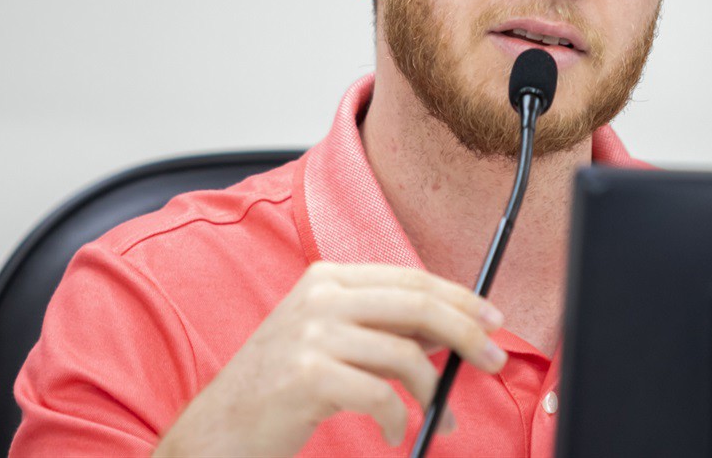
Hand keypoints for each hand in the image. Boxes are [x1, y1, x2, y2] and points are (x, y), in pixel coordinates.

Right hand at [152, 262, 506, 456]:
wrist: (217, 431)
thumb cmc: (279, 388)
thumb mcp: (328, 339)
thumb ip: (381, 326)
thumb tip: (448, 329)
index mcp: (328, 279)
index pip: (411, 278)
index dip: (460, 297)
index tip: (493, 319)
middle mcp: (320, 297)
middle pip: (417, 306)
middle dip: (466, 334)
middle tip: (494, 360)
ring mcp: (311, 334)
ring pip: (405, 354)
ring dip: (432, 392)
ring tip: (438, 420)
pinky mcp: (308, 376)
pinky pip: (382, 396)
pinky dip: (399, 419)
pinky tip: (395, 433)